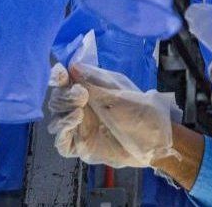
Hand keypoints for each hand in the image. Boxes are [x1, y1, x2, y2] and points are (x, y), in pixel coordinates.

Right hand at [47, 63, 177, 167]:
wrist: (155, 138)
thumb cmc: (140, 110)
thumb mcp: (118, 91)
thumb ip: (94, 81)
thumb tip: (72, 66)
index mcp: (89, 91)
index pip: (65, 82)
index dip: (58, 77)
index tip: (60, 74)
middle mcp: (80, 109)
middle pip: (57, 101)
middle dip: (64, 95)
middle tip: (81, 94)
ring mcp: (80, 129)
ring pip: (56, 121)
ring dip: (62, 112)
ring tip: (78, 109)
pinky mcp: (81, 146)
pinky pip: (62, 143)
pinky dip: (62, 132)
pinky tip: (75, 121)